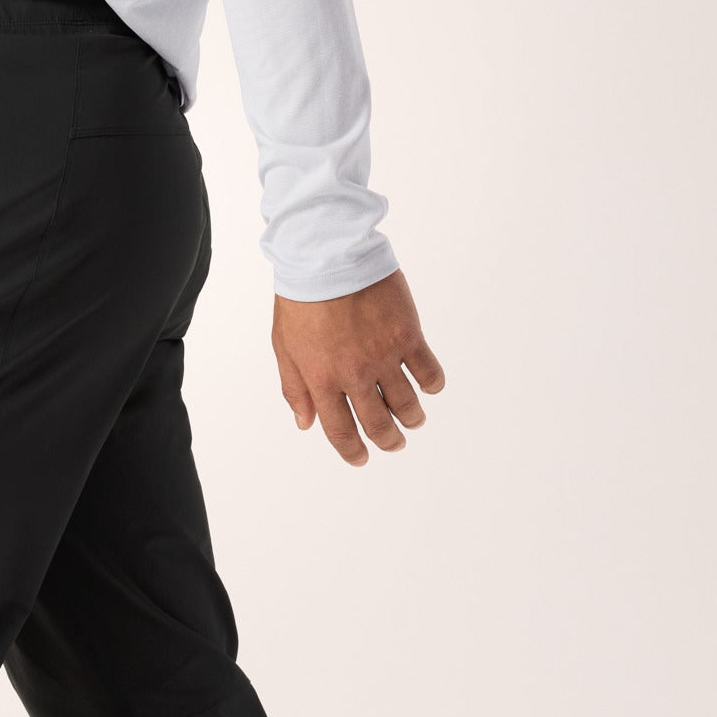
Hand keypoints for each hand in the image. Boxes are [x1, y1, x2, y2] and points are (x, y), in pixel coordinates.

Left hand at [271, 269, 444, 465]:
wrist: (328, 257)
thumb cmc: (302, 300)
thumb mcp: (284, 348)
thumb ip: (295, 389)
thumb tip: (305, 423)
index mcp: (322, 381)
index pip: (340, 430)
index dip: (352, 451)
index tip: (361, 458)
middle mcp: (354, 375)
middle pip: (378, 423)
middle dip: (388, 441)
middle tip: (394, 444)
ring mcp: (384, 356)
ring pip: (406, 403)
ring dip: (412, 418)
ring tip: (413, 420)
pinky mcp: (408, 335)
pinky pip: (428, 370)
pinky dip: (432, 384)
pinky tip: (430, 387)